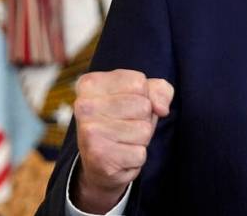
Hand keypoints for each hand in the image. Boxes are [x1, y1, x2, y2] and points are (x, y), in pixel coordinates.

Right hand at [72, 70, 173, 212]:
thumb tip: (162, 109)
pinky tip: (119, 157)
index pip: (138, 82)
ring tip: (122, 141)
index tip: (125, 105)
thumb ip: (159, 90)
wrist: (97, 164)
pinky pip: (140, 154)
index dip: (143, 96)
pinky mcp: (99, 158)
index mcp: (90, 83)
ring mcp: (90, 132)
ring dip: (140, 139)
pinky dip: (135, 158)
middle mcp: (84, 105)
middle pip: (143, 106)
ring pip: (144, 130)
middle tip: (124, 126)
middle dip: (143, 119)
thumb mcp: (141, 96)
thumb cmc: (121, 122)